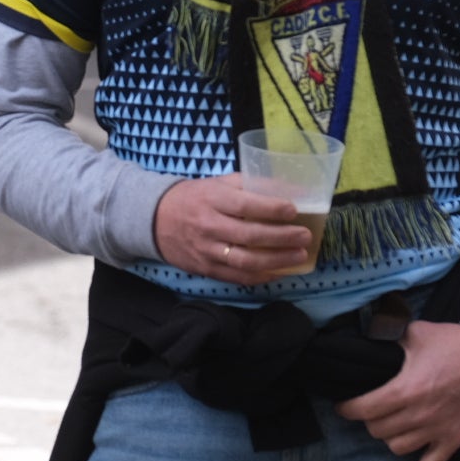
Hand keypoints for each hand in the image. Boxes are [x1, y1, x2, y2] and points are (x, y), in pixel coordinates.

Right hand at [153, 174, 312, 284]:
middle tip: (305, 236)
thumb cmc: (192, 197)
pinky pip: (236, 277)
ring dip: (277, 260)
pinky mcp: (205, 269)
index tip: (293, 209)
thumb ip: (247, 184)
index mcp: (211, 200)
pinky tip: (279, 272)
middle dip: (282, 237)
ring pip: (245, 261)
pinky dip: (260, 277)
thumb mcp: (215, 183)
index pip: (244, 205)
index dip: (271, 209)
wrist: (154, 219)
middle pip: (249, 236)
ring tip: (299, 256)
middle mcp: (208, 226)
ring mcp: (206, 251)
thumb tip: (285, 187)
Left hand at [333, 322, 459, 460]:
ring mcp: (437, 430)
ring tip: (387, 425)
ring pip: (397, 447)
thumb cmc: (456, 342)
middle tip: (368, 410)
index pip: (365, 408)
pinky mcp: (454, 439)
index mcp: (406, 389)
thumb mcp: (417, 332)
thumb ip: (390, 334)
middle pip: (378, 430)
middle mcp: (419, 414)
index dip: (348, 409)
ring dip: (388, 437)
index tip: (342, 406)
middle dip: (368, 420)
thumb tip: (369, 331)